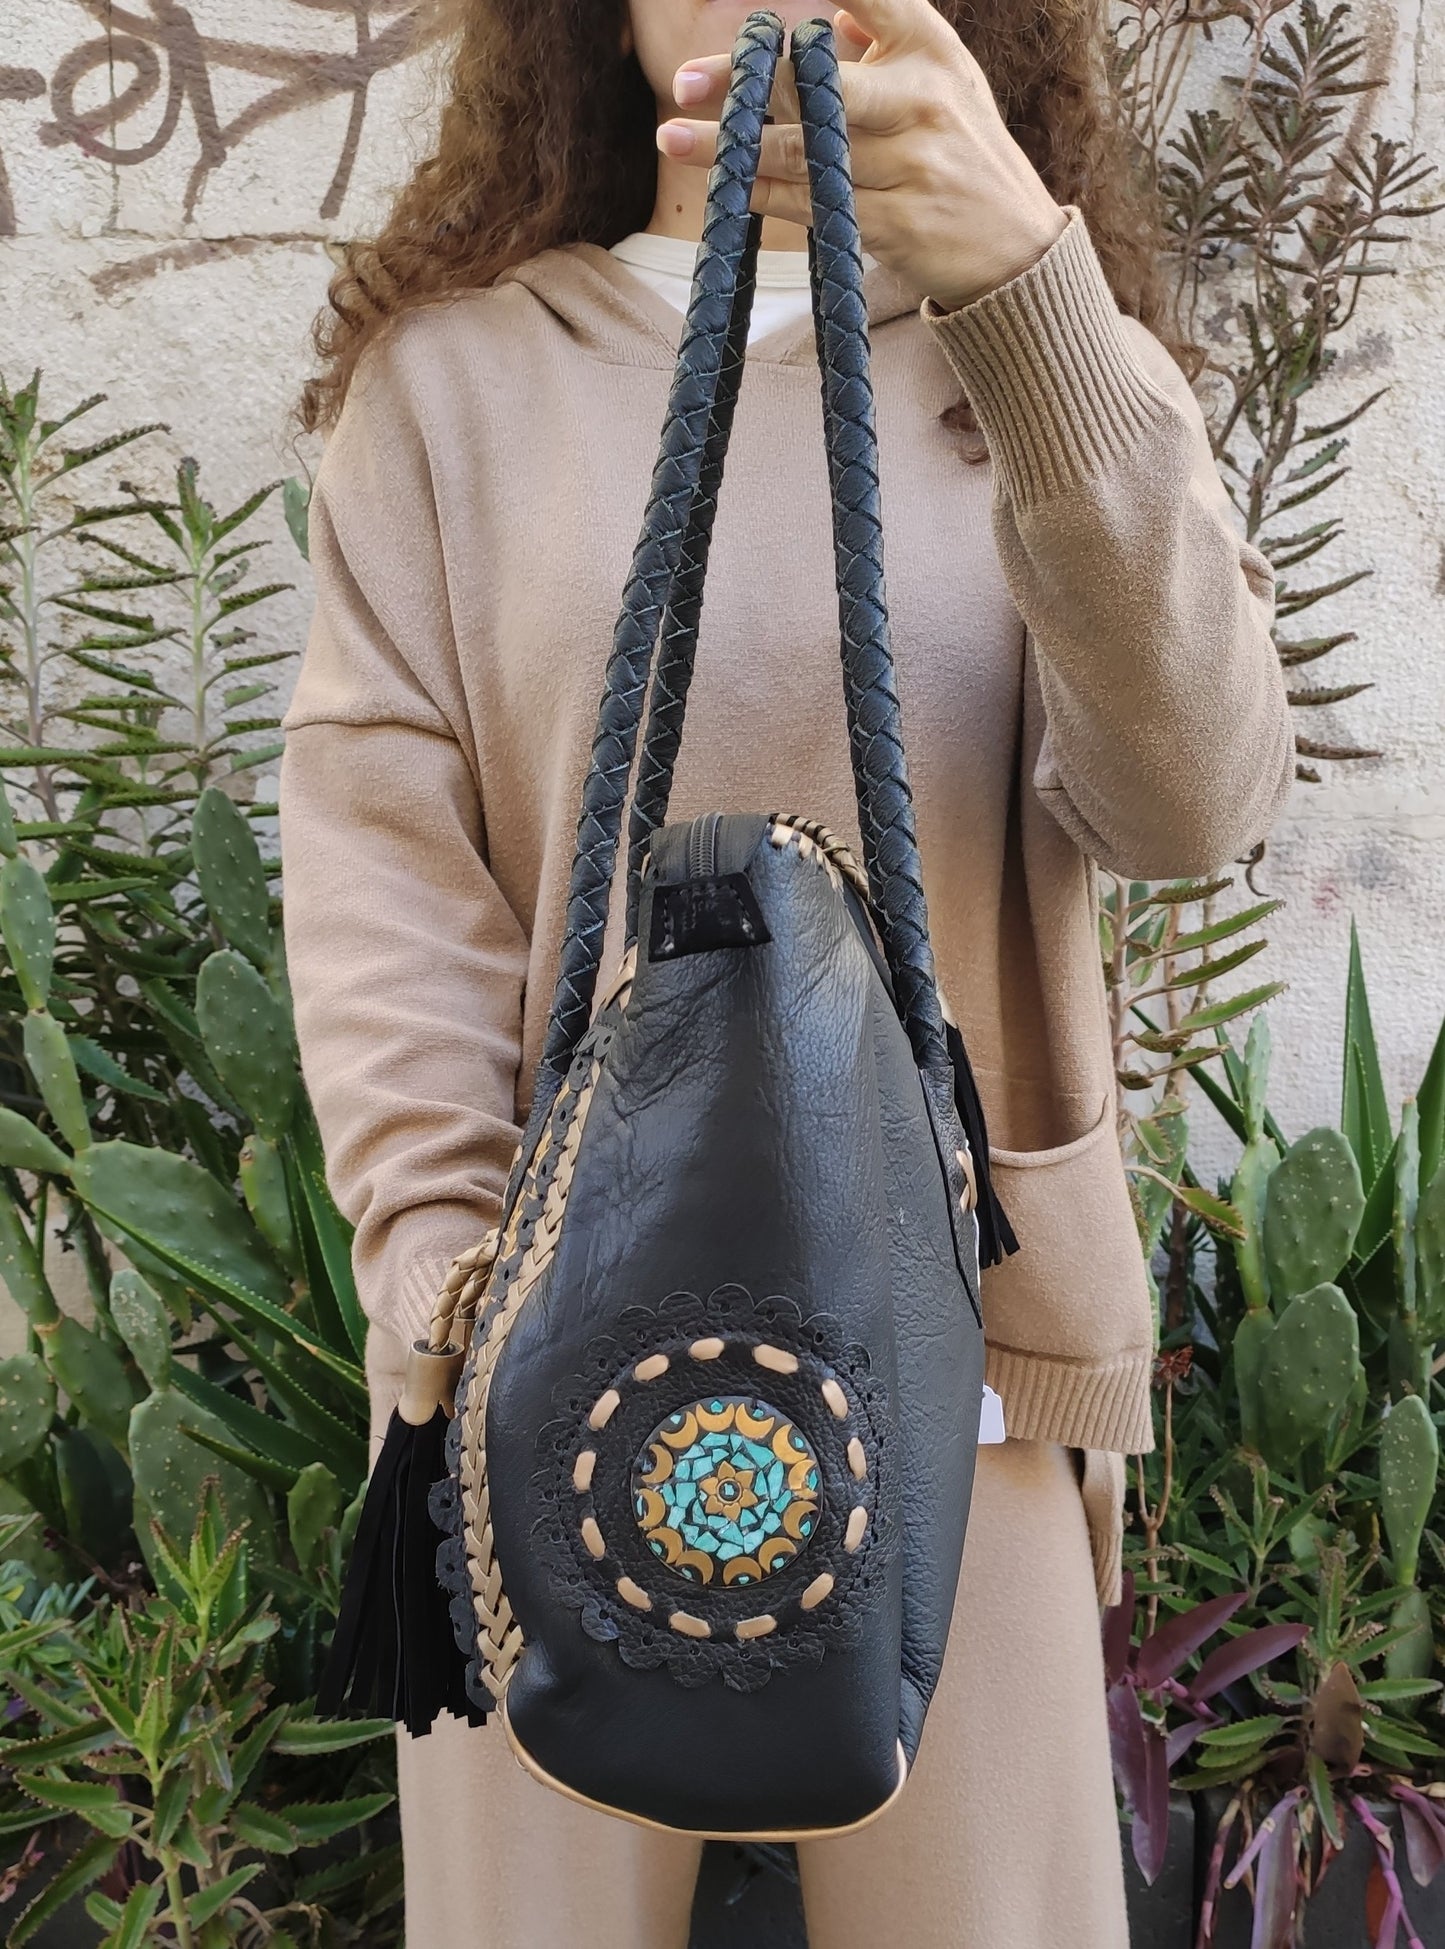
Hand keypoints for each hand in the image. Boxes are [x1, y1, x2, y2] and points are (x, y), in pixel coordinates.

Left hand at [657, 0, 1067, 312]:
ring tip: (672, 139)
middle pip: (816, 80)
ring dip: (731, 147)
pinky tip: (728, 188)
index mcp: (932, 47)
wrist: (1016, 251)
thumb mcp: (944, 81)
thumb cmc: (963, 155)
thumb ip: (885, 43)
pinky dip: (766, 195)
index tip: (756, 8)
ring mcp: (911, 162)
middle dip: (744, 80)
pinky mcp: (896, 221)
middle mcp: (922, 96)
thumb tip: (821, 17)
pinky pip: (814, 204)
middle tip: (685, 82)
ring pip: (804, 148)